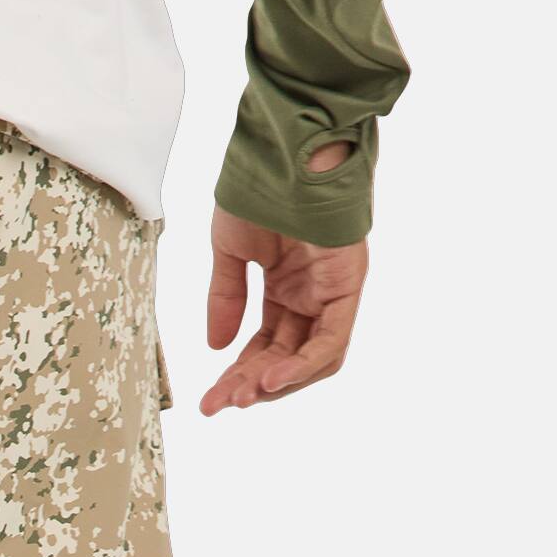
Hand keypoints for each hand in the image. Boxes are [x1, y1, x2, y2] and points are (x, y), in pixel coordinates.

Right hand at [201, 144, 365, 414]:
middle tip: (216, 405)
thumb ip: (226, 299)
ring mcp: (332, 291)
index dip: (236, 375)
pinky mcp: (348, 285)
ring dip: (276, 385)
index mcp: (286, 288)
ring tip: (241, 398)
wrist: (284, 150)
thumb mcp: (230, 253)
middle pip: (285, 359)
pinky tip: (269, 380)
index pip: (263, 346)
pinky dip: (302, 365)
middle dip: (249, 387)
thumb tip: (216, 347)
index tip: (209, 398)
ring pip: (312, 359)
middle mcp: (312, 295)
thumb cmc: (259, 189)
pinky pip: (332, 340)